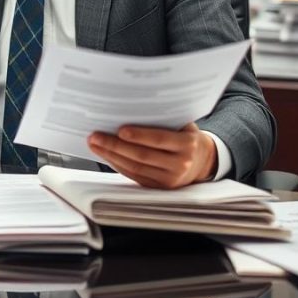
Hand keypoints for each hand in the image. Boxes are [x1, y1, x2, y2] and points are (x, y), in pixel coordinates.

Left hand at [87, 122, 216, 188]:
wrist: (202, 161)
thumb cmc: (187, 137)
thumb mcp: (184, 126)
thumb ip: (163, 121)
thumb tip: (129, 110)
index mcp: (187, 145)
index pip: (160, 140)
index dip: (139, 136)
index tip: (120, 130)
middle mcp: (180, 164)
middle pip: (142, 156)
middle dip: (115, 145)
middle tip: (96, 136)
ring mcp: (169, 179)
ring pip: (135, 168)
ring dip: (111, 156)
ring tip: (95, 144)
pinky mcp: (159, 188)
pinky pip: (134, 175)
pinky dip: (117, 165)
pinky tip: (106, 154)